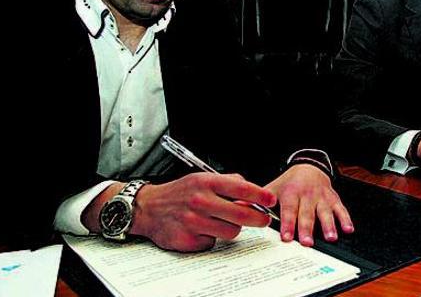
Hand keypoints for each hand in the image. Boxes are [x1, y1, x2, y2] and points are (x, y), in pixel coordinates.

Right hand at [128, 172, 275, 251]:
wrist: (149, 208)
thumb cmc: (179, 193)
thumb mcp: (202, 178)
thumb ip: (229, 182)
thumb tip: (253, 191)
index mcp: (206, 182)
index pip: (241, 189)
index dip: (261, 196)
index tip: (271, 201)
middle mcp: (200, 201)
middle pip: (241, 215)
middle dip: (258, 219)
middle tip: (263, 219)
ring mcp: (194, 222)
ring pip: (231, 231)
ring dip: (231, 228)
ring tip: (221, 221)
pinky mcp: (188, 239)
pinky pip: (214, 242)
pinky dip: (212, 237)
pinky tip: (202, 229)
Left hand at [265, 164, 353, 246]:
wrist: (309, 167)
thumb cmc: (289, 183)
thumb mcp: (272, 188)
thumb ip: (257, 201)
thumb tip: (238, 208)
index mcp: (291, 193)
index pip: (289, 210)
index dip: (288, 224)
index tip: (287, 237)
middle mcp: (307, 195)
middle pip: (307, 214)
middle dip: (307, 228)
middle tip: (307, 243)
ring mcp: (322, 197)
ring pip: (326, 212)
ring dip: (329, 225)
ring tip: (331, 237)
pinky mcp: (333, 199)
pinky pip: (341, 209)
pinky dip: (346, 219)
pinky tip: (348, 229)